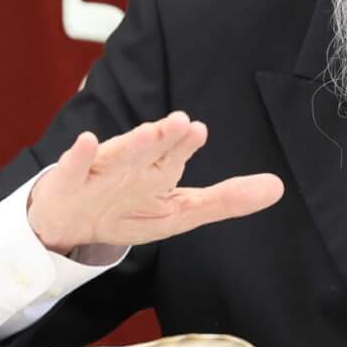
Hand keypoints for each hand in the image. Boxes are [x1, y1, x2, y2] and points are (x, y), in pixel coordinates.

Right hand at [27, 111, 284, 255]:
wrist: (70, 224)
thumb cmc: (128, 210)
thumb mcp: (180, 212)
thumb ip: (226, 200)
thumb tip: (278, 187)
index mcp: (158, 169)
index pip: (175, 156)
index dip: (186, 144)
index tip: (199, 130)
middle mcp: (132, 163)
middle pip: (150, 149)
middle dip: (165, 137)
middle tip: (182, 123)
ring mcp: (99, 171)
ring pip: (117, 154)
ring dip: (133, 143)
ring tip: (148, 132)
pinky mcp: (69, 181)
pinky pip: (73, 168)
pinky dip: (79, 155)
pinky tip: (86, 142)